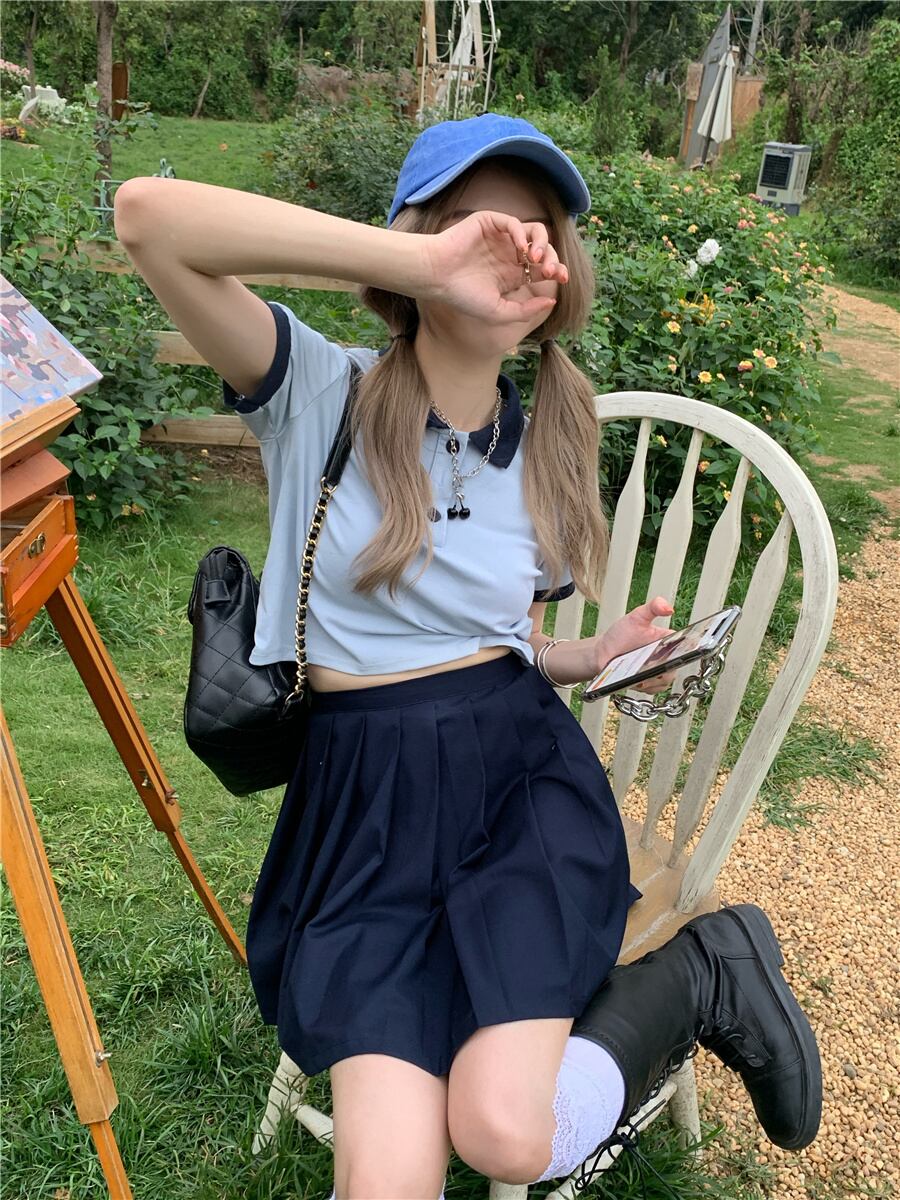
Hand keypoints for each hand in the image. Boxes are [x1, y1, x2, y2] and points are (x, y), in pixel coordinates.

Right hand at [423, 211, 567, 327]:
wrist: (437, 277)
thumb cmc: (463, 296)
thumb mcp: (499, 311)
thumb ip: (526, 310)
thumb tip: (552, 301)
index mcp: (512, 274)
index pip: (543, 269)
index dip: (556, 271)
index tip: (562, 279)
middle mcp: (509, 255)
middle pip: (543, 251)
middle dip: (553, 259)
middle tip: (551, 271)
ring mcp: (501, 238)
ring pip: (533, 232)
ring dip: (541, 243)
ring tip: (537, 258)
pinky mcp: (489, 223)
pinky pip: (513, 223)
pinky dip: (521, 233)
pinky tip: (521, 249)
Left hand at [591, 596, 678, 694]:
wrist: (602, 651)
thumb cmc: (620, 634)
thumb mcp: (636, 617)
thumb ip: (652, 607)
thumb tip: (668, 608)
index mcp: (666, 641)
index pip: (686, 646)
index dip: (690, 651)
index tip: (682, 654)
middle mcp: (664, 657)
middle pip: (676, 667)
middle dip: (666, 670)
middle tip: (653, 668)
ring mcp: (655, 671)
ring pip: (665, 681)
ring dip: (654, 681)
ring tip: (640, 676)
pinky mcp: (647, 683)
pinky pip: (654, 690)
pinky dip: (647, 688)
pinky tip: (637, 681)